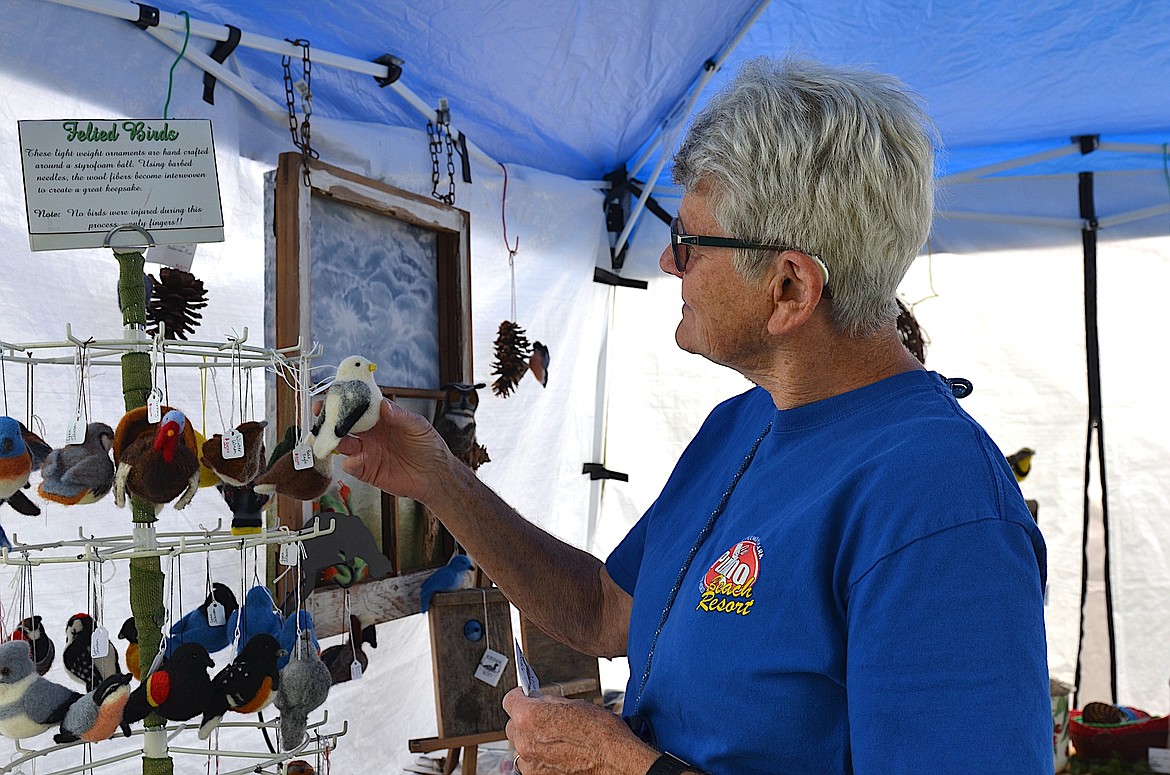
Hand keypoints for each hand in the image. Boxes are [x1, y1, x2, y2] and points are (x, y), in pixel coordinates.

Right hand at [333, 399, 450, 503]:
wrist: (436, 476)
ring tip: (335, 437)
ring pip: (343, 443)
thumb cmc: (429, 447)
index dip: (346, 399)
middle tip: (323, 413)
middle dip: (331, 418)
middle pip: (344, 423)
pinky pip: (351, 465)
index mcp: (381, 419)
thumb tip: (384, 404)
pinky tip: (355, 459)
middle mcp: (370, 434)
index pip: (359, 405)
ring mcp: (367, 452)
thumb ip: (400, 416)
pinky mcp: (367, 470)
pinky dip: (349, 462)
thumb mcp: (418, 426)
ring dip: (336, 439)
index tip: (335, 393)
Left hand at [503, 688, 657, 774]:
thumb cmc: (602, 735)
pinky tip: (560, 755)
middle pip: (513, 725)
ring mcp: (530, 764)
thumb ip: (550, 702)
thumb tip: (540, 700)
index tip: (526, 696)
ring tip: (556, 740)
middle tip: (545, 719)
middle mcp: (525, 742)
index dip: (521, 696)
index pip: (510, 700)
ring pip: (522, 746)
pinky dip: (541, 759)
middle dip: (526, 720)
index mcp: (530, 717)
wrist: (617, 763)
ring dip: (533, 741)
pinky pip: (532, 764)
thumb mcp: (575, 704)